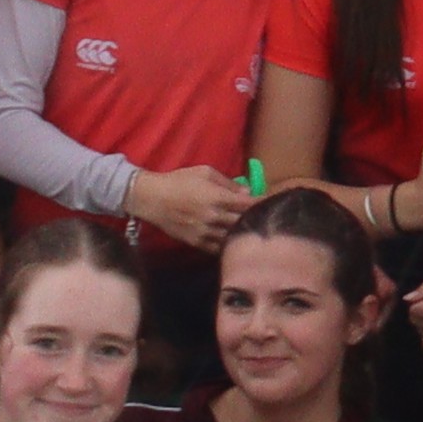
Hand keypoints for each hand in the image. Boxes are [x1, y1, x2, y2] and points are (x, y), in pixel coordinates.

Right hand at [123, 164, 260, 253]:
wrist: (151, 198)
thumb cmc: (178, 181)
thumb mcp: (205, 172)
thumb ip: (228, 183)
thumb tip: (247, 191)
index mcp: (218, 198)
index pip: (249, 204)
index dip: (262, 204)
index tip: (272, 203)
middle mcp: (214, 217)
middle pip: (244, 223)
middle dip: (255, 219)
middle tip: (265, 218)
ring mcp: (206, 233)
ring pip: (233, 238)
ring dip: (243, 234)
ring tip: (252, 231)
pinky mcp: (197, 243)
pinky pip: (219, 249)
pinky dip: (228, 245)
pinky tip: (234, 241)